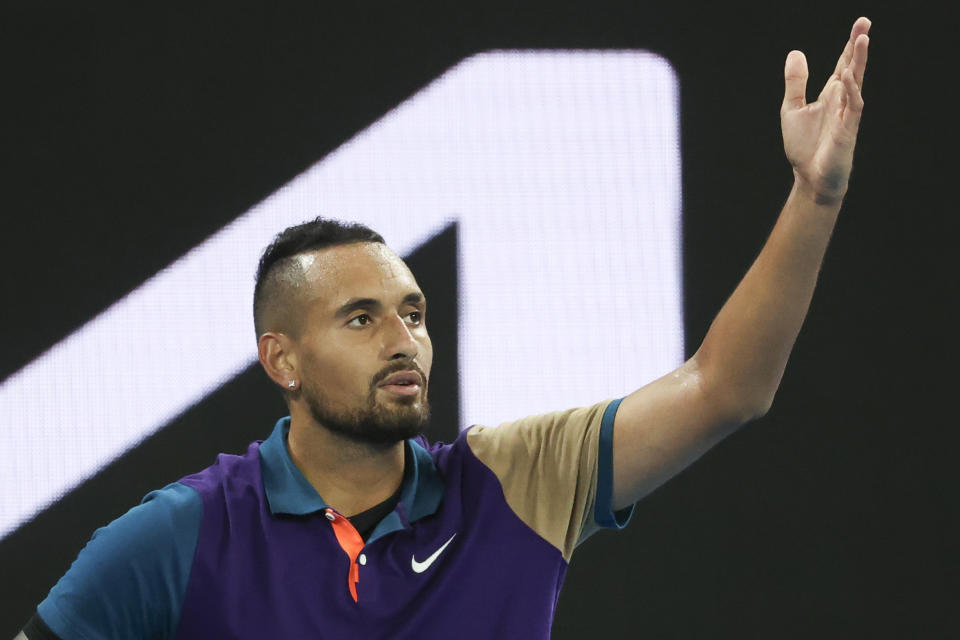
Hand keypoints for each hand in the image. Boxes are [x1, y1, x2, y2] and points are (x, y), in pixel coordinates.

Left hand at [781, 17, 870, 204]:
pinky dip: (852, 90)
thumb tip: (796, 52)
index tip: (859, 25)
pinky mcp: (847, 129)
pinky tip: (849, 75)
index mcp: (831, 94)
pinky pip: (853, 106)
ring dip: (859, 62)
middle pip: (853, 67)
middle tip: (864, 23)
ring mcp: (846, 114)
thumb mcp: (792, 109)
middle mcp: (841, 100)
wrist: (810, 177)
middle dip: (858, 46)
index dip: (849, 45)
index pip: (843, 64)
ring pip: (856, 82)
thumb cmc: (804, 147)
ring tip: (862, 39)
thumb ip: (795, 83)